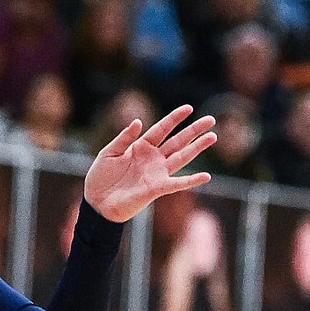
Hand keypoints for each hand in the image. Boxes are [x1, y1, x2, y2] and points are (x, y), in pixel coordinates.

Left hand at [84, 106, 215, 223]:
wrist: (97, 202)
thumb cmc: (101, 177)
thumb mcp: (109, 152)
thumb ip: (124, 138)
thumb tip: (139, 121)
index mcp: (141, 147)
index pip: (162, 129)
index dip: (175, 118)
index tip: (189, 108)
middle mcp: (153, 159)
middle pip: (177, 141)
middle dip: (194, 130)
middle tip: (211, 119)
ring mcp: (157, 173)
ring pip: (182, 157)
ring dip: (197, 147)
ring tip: (212, 136)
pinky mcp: (157, 189)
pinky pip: (177, 184)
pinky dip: (191, 180)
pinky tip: (206, 176)